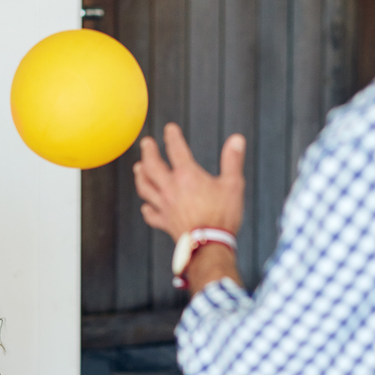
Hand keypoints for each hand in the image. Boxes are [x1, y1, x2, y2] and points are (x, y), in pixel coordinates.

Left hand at [133, 123, 245, 240]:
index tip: (170, 128)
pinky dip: (147, 209)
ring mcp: (165, 206)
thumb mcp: (233, 185)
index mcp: (187, 176)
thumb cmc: (223, 215)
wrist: (209, 245)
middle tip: (146, 143)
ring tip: (138, 167)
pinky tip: (146, 206)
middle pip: (153, 166)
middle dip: (148, 152)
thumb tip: (237, 139)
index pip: (176, 150)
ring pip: (145, 188)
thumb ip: (232, 160)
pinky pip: (151, 214)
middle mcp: (171, 188)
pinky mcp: (164, 223)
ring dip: (140, 176)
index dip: (172, 137)